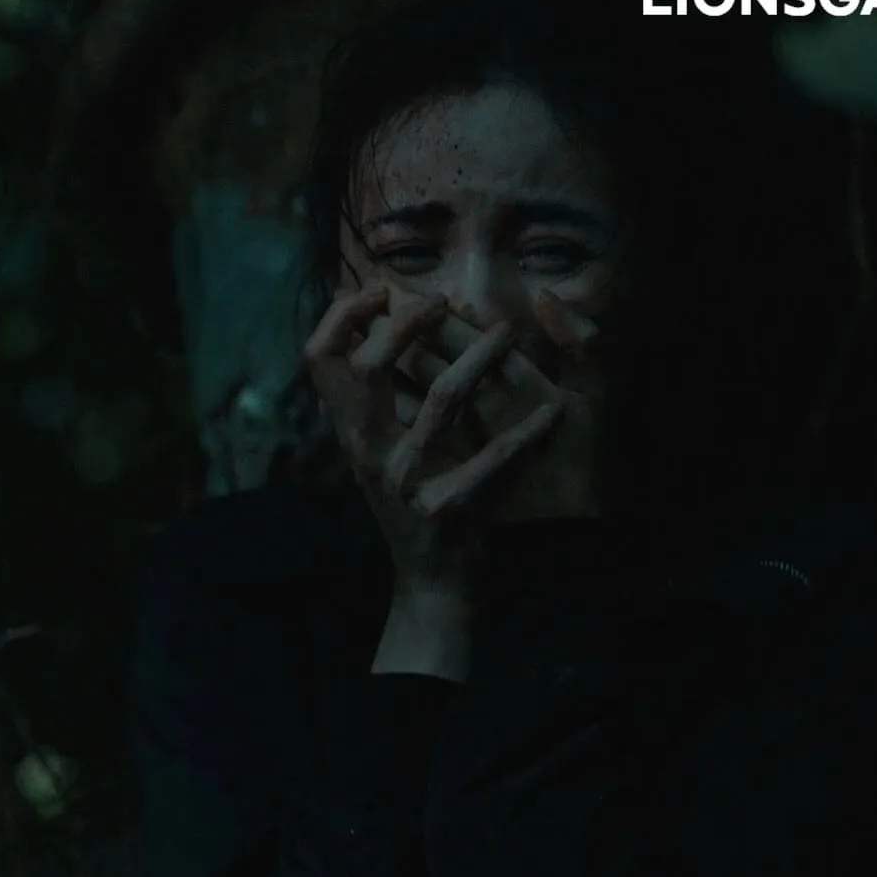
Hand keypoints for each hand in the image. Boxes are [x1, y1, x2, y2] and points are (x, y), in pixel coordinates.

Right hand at [304, 283, 563, 590]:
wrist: (432, 587)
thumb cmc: (413, 506)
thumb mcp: (377, 454)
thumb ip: (369, 400)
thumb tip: (367, 327)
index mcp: (351, 434)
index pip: (320, 359)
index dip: (342, 315)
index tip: (381, 289)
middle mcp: (370, 453)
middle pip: (367, 368)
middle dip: (405, 323)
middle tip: (443, 301)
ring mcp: (407, 482)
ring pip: (441, 401)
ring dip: (480, 358)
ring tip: (507, 332)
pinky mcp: (449, 509)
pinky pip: (495, 460)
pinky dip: (529, 434)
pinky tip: (556, 414)